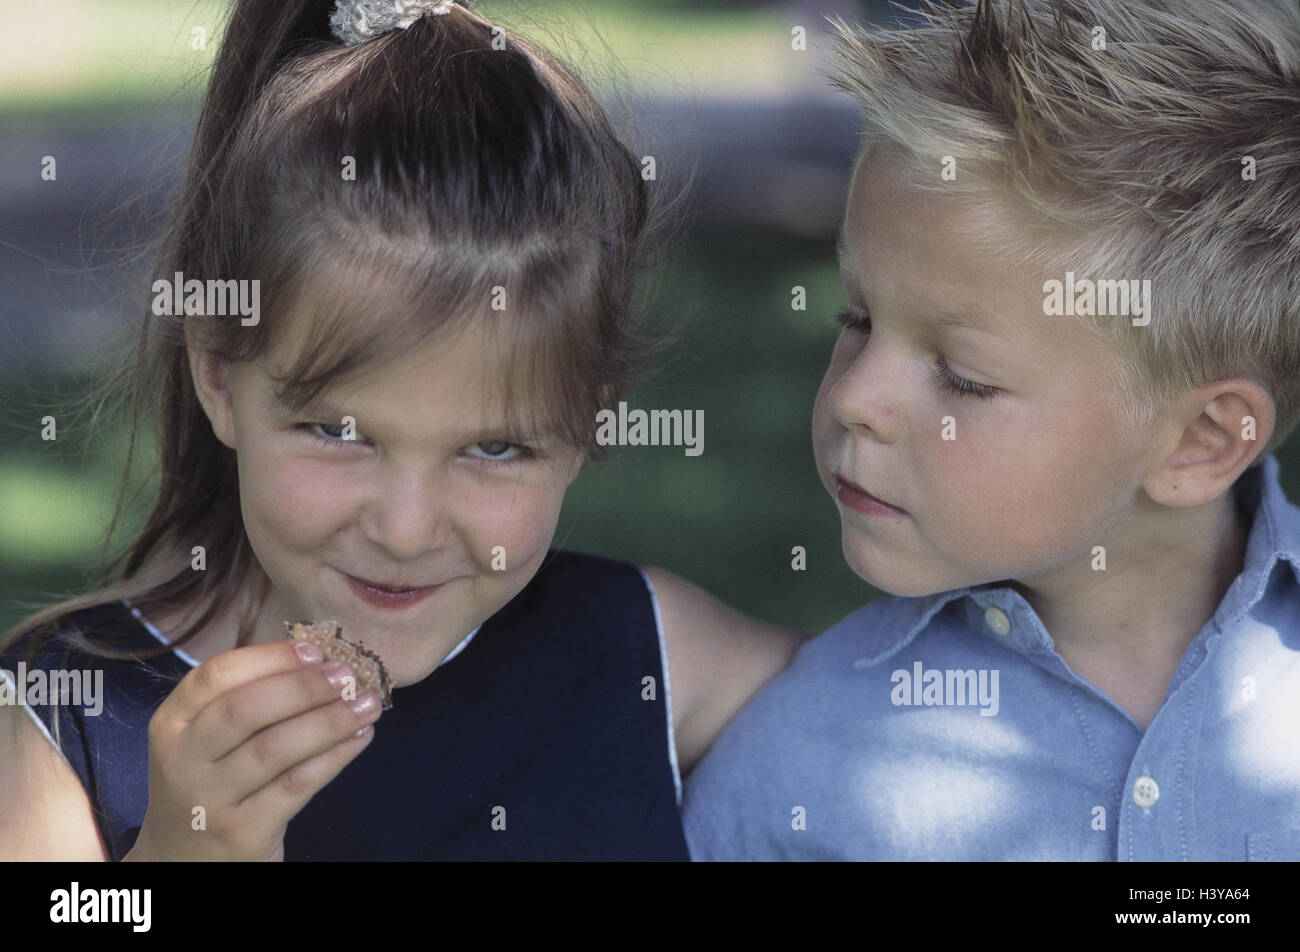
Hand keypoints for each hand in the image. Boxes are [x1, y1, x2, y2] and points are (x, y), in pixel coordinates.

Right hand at [123, 640, 382, 860]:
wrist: (183, 862)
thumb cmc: (207, 783)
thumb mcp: (203, 741)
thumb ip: (245, 700)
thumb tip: (320, 661)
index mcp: (172, 722)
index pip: (217, 675)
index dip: (271, 658)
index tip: (316, 651)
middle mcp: (183, 759)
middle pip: (246, 710)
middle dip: (305, 687)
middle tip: (349, 677)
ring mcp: (210, 799)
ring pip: (275, 748)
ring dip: (330, 721)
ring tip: (369, 705)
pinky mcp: (242, 832)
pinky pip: (296, 786)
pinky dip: (334, 757)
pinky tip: (360, 739)